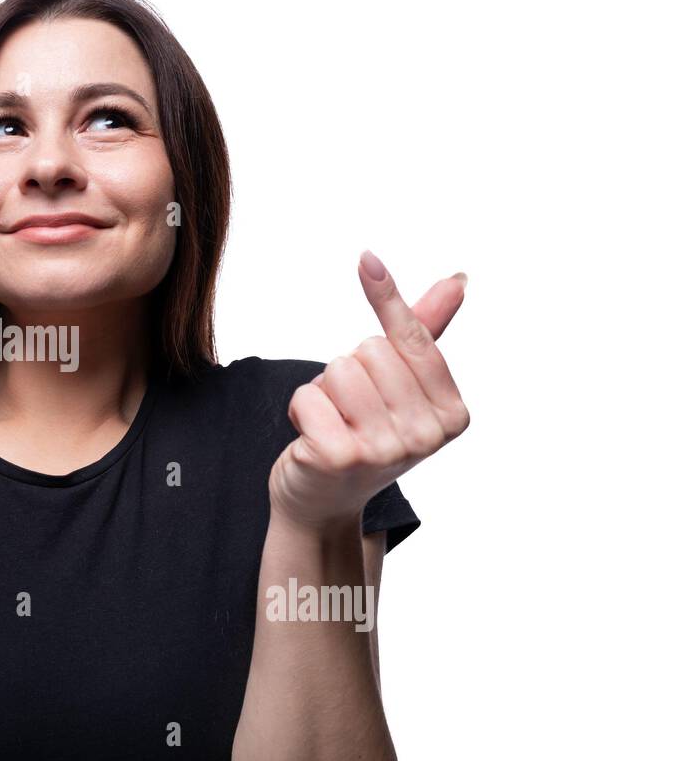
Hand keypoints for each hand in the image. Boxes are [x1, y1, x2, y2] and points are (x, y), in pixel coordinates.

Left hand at [268, 250, 469, 531]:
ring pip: (337, 369)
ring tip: (332, 424)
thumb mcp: (400, 387)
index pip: (414, 339)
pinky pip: (307, 394)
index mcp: (452, 415)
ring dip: (323, 392)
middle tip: (351, 412)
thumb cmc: (362, 434)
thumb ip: (424, 334)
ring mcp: (384, 450)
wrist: (322, 502)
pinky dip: (301, 409)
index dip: (386, 298)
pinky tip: (311, 439)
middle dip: (349, 372)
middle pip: (368, 351)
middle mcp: (426, 437)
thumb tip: (458, 280)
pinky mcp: (339, 457)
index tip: (366, 259)